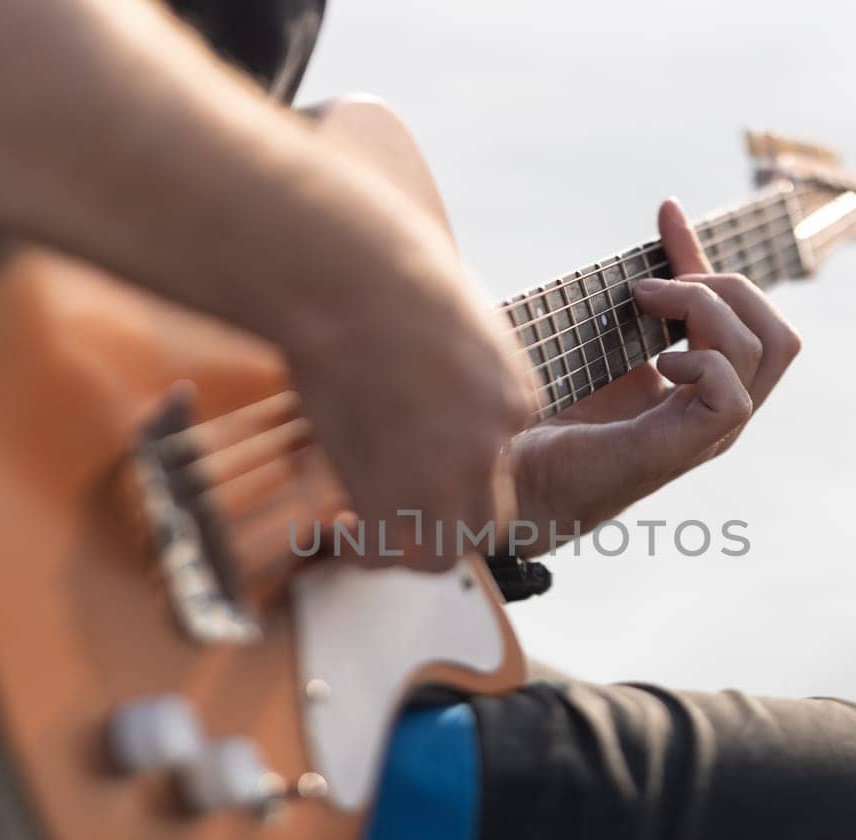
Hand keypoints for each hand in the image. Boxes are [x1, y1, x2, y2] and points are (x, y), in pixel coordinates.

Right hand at [285, 204, 534, 570]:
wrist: (350, 278)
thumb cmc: (390, 273)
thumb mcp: (457, 312)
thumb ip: (461, 357)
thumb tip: (430, 372)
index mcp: (515, 397)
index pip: (499, 458)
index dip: (455, 466)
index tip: (413, 456)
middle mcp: (492, 443)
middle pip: (487, 518)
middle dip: (445, 523)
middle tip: (401, 513)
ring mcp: (446, 472)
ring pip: (445, 550)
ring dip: (407, 551)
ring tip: (370, 535)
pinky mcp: (392, 489)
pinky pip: (386, 550)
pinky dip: (362, 550)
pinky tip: (340, 531)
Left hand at [507, 198, 800, 553]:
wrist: (512, 477)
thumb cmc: (550, 417)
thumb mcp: (606, 337)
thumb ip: (642, 297)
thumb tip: (665, 215)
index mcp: (703, 388)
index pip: (745, 315)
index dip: (705, 256)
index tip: (665, 213)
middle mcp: (716, 412)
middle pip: (778, 335)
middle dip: (727, 287)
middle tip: (654, 289)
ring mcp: (706, 434)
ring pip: (765, 351)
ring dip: (707, 310)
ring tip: (647, 307)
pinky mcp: (683, 448)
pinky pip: (732, 395)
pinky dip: (702, 363)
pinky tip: (658, 363)